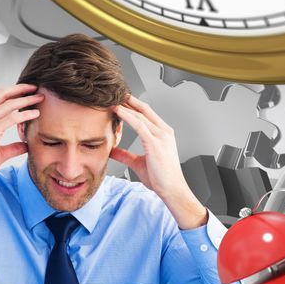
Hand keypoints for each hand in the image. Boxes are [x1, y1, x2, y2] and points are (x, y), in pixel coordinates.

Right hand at [0, 84, 42, 183]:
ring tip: (39, 99)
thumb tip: (25, 145)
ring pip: (10, 104)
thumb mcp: (0, 152)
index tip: (28, 91)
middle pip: (4, 94)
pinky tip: (35, 114)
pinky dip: (25, 114)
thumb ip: (13, 147)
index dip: (14, 91)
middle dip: (21, 89)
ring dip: (27, 100)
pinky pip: (12, 118)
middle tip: (36, 89)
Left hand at [110, 94, 206, 228]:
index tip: (120, 101)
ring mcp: (161, 136)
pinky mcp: (155, 142)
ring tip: (113, 100)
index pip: (146, 115)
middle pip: (144, 110)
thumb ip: (125, 155)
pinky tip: (118, 111)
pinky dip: (128, 116)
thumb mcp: (138, 163)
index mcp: (163, 134)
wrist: (171, 189)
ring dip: (126, 106)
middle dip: (129, 101)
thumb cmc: (160, 178)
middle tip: (115, 94)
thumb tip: (112, 151)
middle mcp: (164, 132)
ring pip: (140, 115)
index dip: (133, 106)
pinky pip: (139, 125)